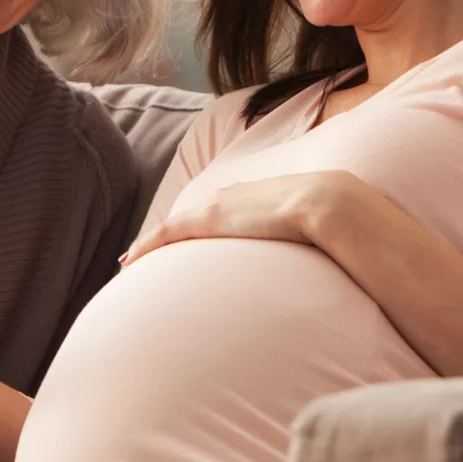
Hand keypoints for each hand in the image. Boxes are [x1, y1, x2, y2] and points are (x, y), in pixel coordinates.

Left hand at [123, 171, 359, 265]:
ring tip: (130, 260)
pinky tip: (130, 261)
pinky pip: (167, 234)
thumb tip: (322, 264)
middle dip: (166, 236)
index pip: (215, 212)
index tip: (181, 240)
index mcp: (252, 198)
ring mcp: (217, 207)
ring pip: (172, 227)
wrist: (330, 204)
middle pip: (188, 218)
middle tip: (142, 254)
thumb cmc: (333, 220)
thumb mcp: (314, 228)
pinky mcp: (209, 220)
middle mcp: (229, 197)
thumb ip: (306, 242)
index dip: (194, 226)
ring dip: (150, 243)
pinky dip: (147, 245)